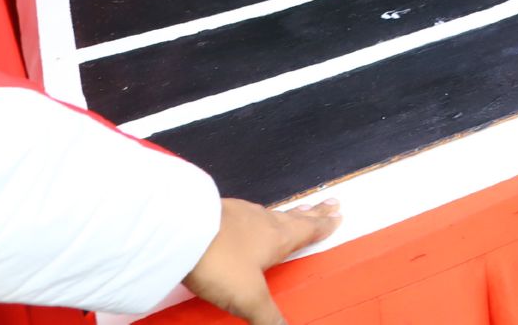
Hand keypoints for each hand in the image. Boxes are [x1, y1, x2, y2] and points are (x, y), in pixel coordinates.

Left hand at [183, 197, 339, 324]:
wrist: (179, 231)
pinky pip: (246, 213)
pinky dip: (256, 215)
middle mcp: (264, 221)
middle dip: (313, 213)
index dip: (324, 225)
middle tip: (329, 203)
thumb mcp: (249, 298)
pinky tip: (248, 218)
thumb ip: (269, 318)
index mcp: (278, 238)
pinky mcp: (218, 212)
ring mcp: (240, 214)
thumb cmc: (221, 262)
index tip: (338, 215)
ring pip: (272, 213)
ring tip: (295, 211)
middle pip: (295, 216)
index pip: (308, 230)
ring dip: (287, 213)